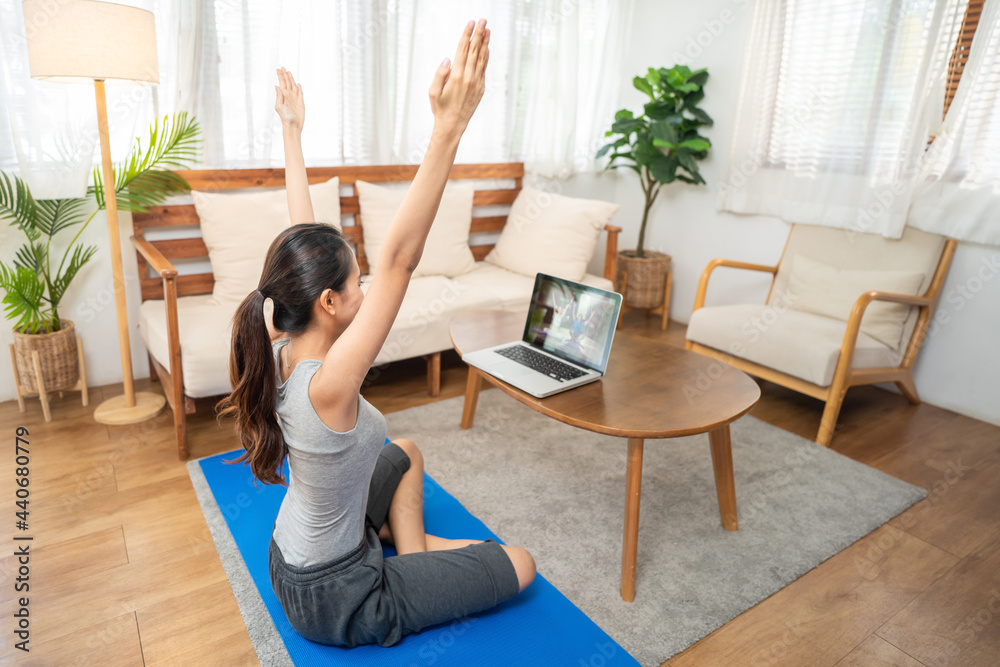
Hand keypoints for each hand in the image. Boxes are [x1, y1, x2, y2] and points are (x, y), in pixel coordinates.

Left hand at [275, 67, 304, 129]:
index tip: (278, 69)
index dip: (280, 76)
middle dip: (285, 75)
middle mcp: (289, 96)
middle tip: (283, 67)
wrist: (293, 126)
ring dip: (291, 79)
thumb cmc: (285, 118)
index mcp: (283, 95)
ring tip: (289, 73)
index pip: (282, 83)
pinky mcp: (301, 103)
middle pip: (287, 82)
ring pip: (293, 86)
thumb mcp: (279, 106)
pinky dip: (299, 88)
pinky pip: (300, 93)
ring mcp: (295, 99)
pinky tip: (298, 84)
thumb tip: (277, 86)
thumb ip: (278, 96)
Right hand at [428, 19, 489, 134]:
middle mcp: (468, 78)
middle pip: (474, 51)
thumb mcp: (433, 92)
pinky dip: (486, 57)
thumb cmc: (440, 108)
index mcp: (456, 76)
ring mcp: (476, 83)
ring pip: (481, 58)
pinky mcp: (480, 88)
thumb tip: (448, 58)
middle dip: (479, 34)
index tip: (471, 23)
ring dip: (485, 43)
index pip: (462, 50)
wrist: (453, 125)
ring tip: (488, 30)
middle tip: (483, 20)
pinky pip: (484, 68)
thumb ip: (440, 74)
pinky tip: (487, 49)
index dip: (467, 35)